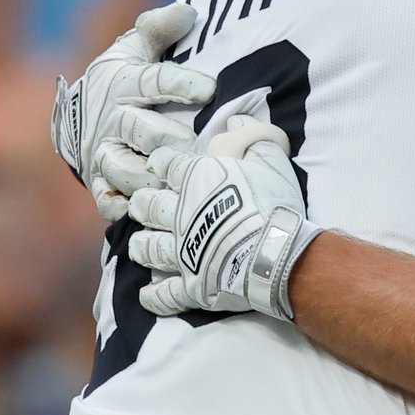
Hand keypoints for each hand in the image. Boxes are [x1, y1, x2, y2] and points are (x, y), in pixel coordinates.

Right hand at [50, 3, 214, 220]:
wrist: (83, 117)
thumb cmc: (125, 78)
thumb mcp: (136, 47)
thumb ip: (159, 29)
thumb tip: (188, 11)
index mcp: (124, 83)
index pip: (153, 80)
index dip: (180, 83)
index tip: (210, 87)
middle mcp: (112, 120)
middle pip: (139, 129)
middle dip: (167, 137)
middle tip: (198, 144)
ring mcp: (105, 154)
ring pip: (123, 168)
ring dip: (150, 175)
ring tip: (180, 181)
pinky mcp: (102, 183)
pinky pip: (109, 200)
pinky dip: (123, 207)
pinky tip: (146, 212)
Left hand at [128, 117, 321, 319]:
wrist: (275, 252)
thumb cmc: (274, 201)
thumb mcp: (270, 155)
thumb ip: (253, 134)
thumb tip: (236, 118)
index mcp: (197, 180)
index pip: (167, 165)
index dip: (162, 162)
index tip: (160, 164)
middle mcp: (180, 215)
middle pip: (147, 206)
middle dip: (142, 203)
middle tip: (142, 204)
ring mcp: (182, 253)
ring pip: (148, 248)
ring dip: (141, 245)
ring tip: (139, 244)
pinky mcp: (190, 286)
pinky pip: (164, 295)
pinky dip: (154, 296)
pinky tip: (147, 294)